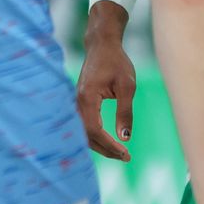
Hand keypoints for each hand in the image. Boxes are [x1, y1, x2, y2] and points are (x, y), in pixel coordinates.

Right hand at [78, 1, 135, 161]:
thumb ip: (125, 111)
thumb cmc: (116, 62)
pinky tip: (108, 142)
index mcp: (87, 98)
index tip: (126, 153)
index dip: (109, 145)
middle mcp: (77, 102)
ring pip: (84, 133)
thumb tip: (125, 137)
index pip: (95, 130)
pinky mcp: (79, 103)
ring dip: (100, 145)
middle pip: (87, 136)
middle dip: (105, 150)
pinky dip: (95, 137)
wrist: (102, 45)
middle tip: (126, 157)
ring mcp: (76, 103)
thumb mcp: (127, 86)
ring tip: (120, 153)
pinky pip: (84, 126)